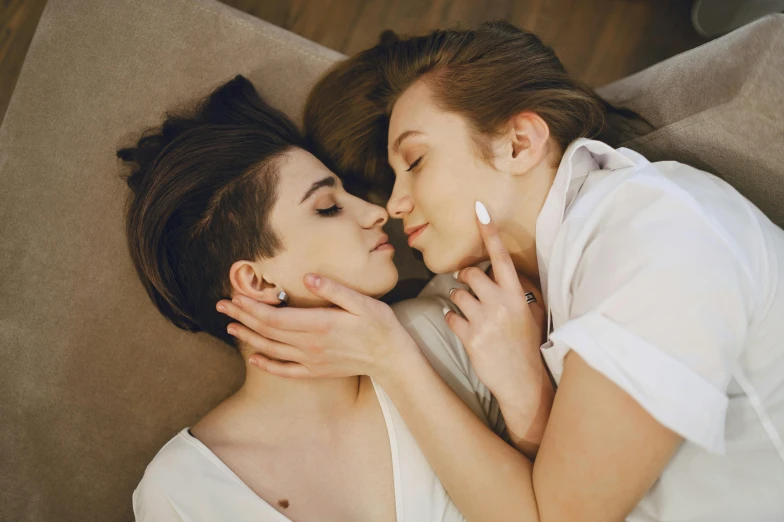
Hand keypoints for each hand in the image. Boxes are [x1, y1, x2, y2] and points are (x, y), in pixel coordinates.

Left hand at [216, 274, 417, 378]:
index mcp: (319, 324)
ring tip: (230, 326)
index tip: (235, 295)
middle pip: (267, 331)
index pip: (275, 316)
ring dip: (248, 337)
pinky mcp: (316, 371)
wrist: (391, 358)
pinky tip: (254, 359)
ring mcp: (312, 361)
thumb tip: (309, 277)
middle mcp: (310, 345)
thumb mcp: (362, 302)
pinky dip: (267, 365)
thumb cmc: (379, 325)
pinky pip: (285, 371)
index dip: (252, 306)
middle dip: (242, 317)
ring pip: (272, 349)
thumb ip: (334, 290)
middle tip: (222, 305)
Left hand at [445, 201, 552, 451]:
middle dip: (465, 279)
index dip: (489, 232)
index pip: (501, 257)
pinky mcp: (470, 337)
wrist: (524, 382)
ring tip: (471, 315)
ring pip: (456, 294)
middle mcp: (501, 303)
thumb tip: (502, 272)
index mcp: (518, 295)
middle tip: (471, 291)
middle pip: (469, 273)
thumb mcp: (531, 314)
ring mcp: (485, 320)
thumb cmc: (526, 346)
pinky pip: (450, 316)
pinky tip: (464, 328)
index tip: (479, 209)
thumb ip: (517, 291)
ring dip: (458, 301)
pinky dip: (453, 320)